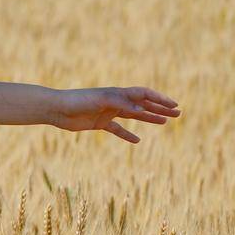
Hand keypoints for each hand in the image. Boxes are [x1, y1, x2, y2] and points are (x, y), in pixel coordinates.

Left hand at [50, 86, 180, 143]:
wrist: (56, 109)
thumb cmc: (77, 101)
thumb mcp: (100, 101)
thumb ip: (120, 103)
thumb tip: (141, 109)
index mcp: (117, 93)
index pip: (144, 94)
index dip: (160, 99)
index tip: (174, 105)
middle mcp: (115, 101)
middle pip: (143, 104)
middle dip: (160, 108)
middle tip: (177, 114)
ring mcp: (108, 112)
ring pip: (134, 115)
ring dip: (149, 118)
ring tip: (164, 123)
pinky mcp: (99, 123)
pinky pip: (117, 129)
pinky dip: (127, 134)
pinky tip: (137, 141)